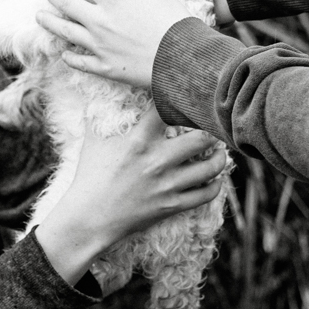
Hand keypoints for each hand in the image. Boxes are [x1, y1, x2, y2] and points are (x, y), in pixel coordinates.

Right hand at [34, 108, 226, 285]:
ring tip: (219, 151)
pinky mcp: (171, 206)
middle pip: (202, 137)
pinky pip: (206, 195)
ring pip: (211, 167)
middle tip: (213, 127)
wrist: (89, 219)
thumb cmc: (90, 176)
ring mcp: (167, 185)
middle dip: (212, 130)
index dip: (183, 100)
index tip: (191, 97)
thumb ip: (101, 113)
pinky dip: (215, 185)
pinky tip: (214, 178)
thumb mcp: (94, 140)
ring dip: (219, 157)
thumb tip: (102, 89)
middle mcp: (157, 161)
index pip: (169, 110)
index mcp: (139, 140)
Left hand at [39, 0, 192, 90]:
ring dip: (50, 22)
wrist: (182, 59)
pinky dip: (70, 57)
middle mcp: (99, 21)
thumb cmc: (173, 21)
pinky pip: (80, 62)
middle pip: (66, 5)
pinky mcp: (105, 67)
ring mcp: (99, 46)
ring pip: (65, 32)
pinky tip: (65, 54)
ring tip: (40, 17)